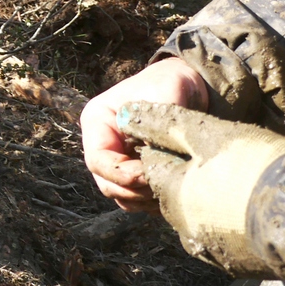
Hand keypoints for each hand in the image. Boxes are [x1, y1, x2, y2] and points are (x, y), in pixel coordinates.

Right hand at [80, 56, 210, 212]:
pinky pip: (137, 198)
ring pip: (121, 194)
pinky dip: (152, 201)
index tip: (153, 172)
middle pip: (106, 183)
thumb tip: (151, 157)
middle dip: (135, 190)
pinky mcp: (135, 171)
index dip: (123, 173)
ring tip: (172, 190)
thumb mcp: (165, 93)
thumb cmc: (171, 83)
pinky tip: (175, 193)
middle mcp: (102, 144)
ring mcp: (117, 160)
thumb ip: (156, 123)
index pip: (98, 160)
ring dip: (144, 199)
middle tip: (166, 185)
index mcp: (97, 123)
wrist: (188, 84)